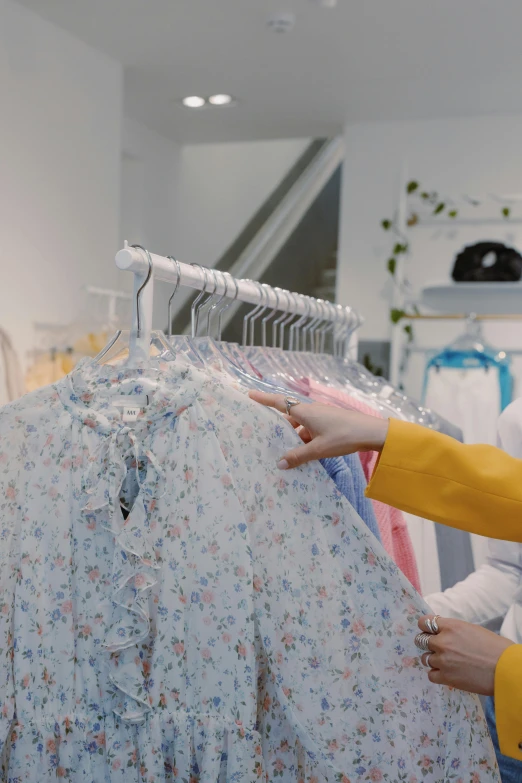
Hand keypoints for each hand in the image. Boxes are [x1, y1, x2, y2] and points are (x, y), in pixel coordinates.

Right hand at [248, 391, 388, 468]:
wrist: (371, 432)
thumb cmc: (344, 436)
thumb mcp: (319, 449)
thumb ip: (299, 456)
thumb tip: (280, 464)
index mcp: (305, 412)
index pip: (279, 403)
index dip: (263, 399)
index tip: (249, 394)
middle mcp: (311, 411)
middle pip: (288, 417)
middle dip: (277, 427)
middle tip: (264, 436)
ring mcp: (320, 417)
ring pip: (300, 426)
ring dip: (292, 437)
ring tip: (284, 452)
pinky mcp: (328, 423)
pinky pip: (309, 430)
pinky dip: (304, 440)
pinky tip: (303, 454)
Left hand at [418, 614, 513, 695]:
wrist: (505, 669)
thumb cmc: (494, 648)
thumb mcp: (471, 630)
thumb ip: (453, 630)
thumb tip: (442, 633)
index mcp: (450, 626)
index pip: (424, 622)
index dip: (425, 627)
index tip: (429, 632)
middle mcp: (442, 642)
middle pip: (420, 640)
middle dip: (428, 643)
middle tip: (438, 648)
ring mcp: (442, 661)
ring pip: (425, 658)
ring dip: (433, 659)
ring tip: (446, 662)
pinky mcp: (446, 677)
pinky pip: (431, 675)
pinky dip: (437, 674)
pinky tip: (447, 673)